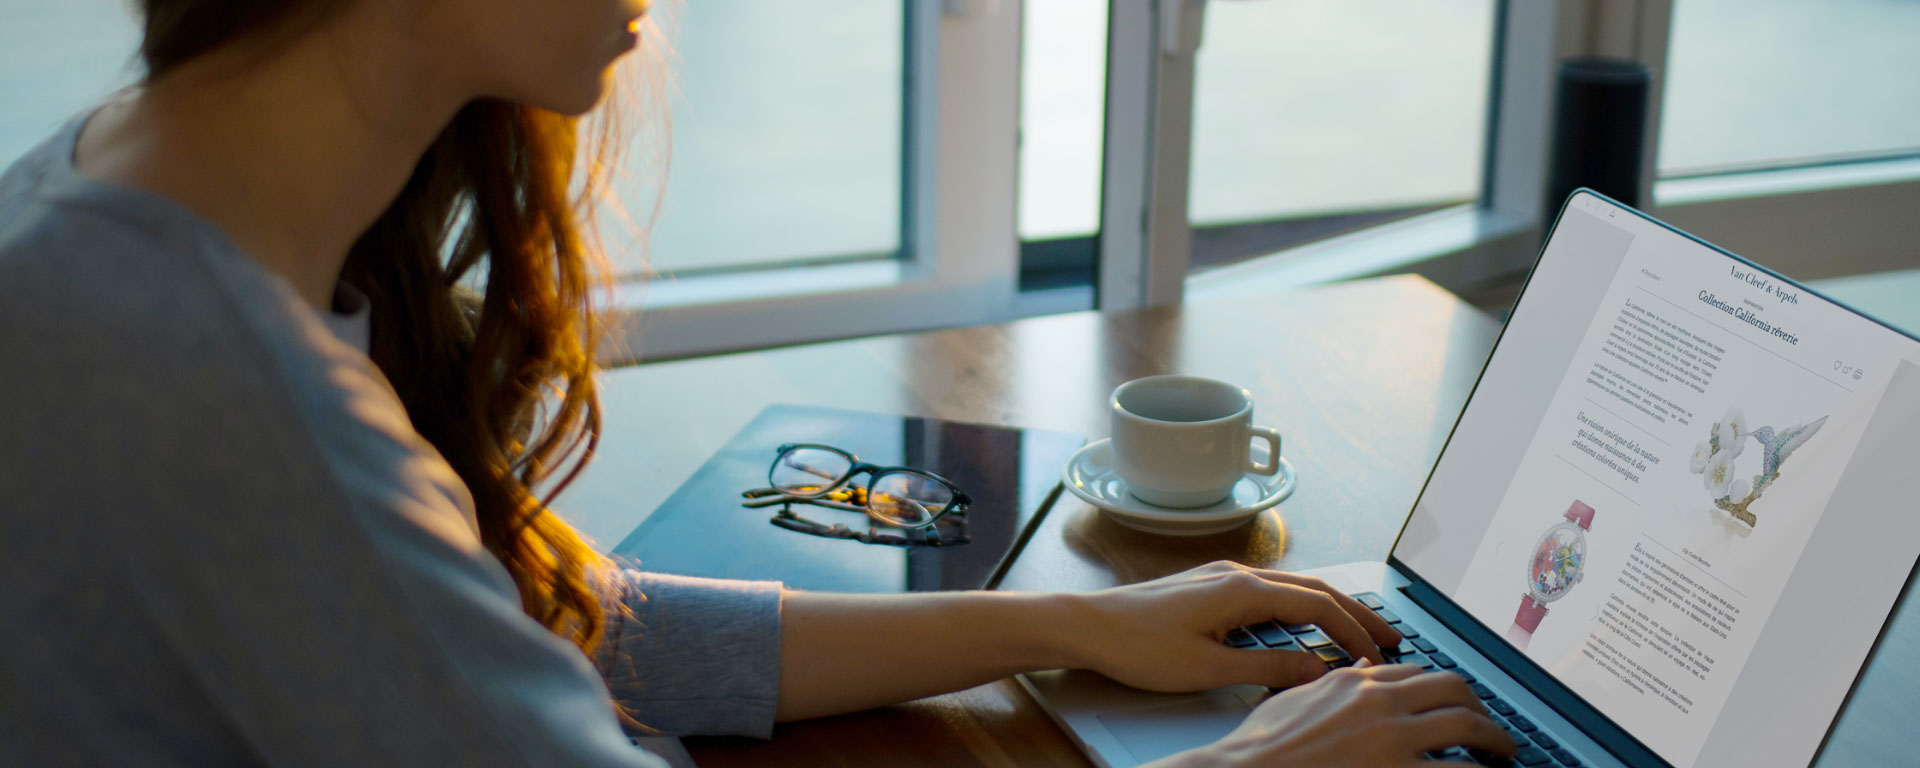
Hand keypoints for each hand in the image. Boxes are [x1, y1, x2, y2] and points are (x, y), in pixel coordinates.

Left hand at [1073, 561, 1401, 692]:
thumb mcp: (1208, 668)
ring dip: (1330, 608)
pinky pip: (1271, 591)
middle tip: (1392, 636)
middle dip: (1357, 612)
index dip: (1354, 632)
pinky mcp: (1210, 586)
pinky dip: (1301, 607)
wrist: (1089, 625)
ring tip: (1358, 630)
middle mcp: (1238, 575)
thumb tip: (1317, 669)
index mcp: (1243, 590)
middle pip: (1315, 589)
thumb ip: (1268, 668)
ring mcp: (1223, 577)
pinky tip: (1305, 624)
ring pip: (1294, 587)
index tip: (1379, 657)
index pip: (1318, 606)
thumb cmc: (1138, 645)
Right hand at [1153, 661, 1516, 766]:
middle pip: (1453, 690)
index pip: (1417, 673)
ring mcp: (1393, 740)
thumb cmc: (1260, 749)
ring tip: (1504, 753)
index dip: (1442, 689)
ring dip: (1495, 740)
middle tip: (1491, 728)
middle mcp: (1380, 703)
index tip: (1454, 703)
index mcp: (1355, 683)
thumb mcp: (1294, 701)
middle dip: (1481, 708)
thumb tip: (1355, 671)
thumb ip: (1329, 685)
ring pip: (1467, 726)